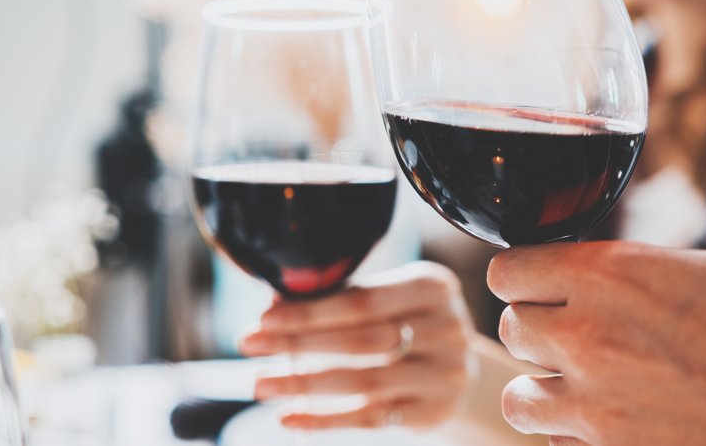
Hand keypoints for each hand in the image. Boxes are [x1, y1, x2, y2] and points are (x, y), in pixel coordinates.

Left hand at [240, 261, 474, 429]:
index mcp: (432, 286)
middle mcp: (447, 328)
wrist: (456, 367)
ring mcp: (446, 373)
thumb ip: (337, 298)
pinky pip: (372, 418)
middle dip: (298, 344)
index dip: (309, 312)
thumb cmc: (407, 322)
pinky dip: (326, 419)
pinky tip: (290, 417)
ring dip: (304, 385)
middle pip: (362, 340)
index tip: (263, 319)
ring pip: (365, 382)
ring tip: (261, 383)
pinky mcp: (435, 411)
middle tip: (249, 344)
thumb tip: (272, 307)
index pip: (362, 301)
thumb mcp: (385, 298)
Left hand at [487, 241, 705, 445]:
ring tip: (584, 389)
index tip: (538, 286)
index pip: (506, 272)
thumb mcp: (693, 270)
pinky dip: (574, 436)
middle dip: (539, 332)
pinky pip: (556, 445)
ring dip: (545, 391)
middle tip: (576, 337)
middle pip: (511, 331)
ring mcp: (596, 405)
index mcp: (604, 276)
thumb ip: (623, 276)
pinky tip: (610, 424)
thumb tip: (586, 282)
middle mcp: (586, 336)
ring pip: (518, 398)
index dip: (522, 279)